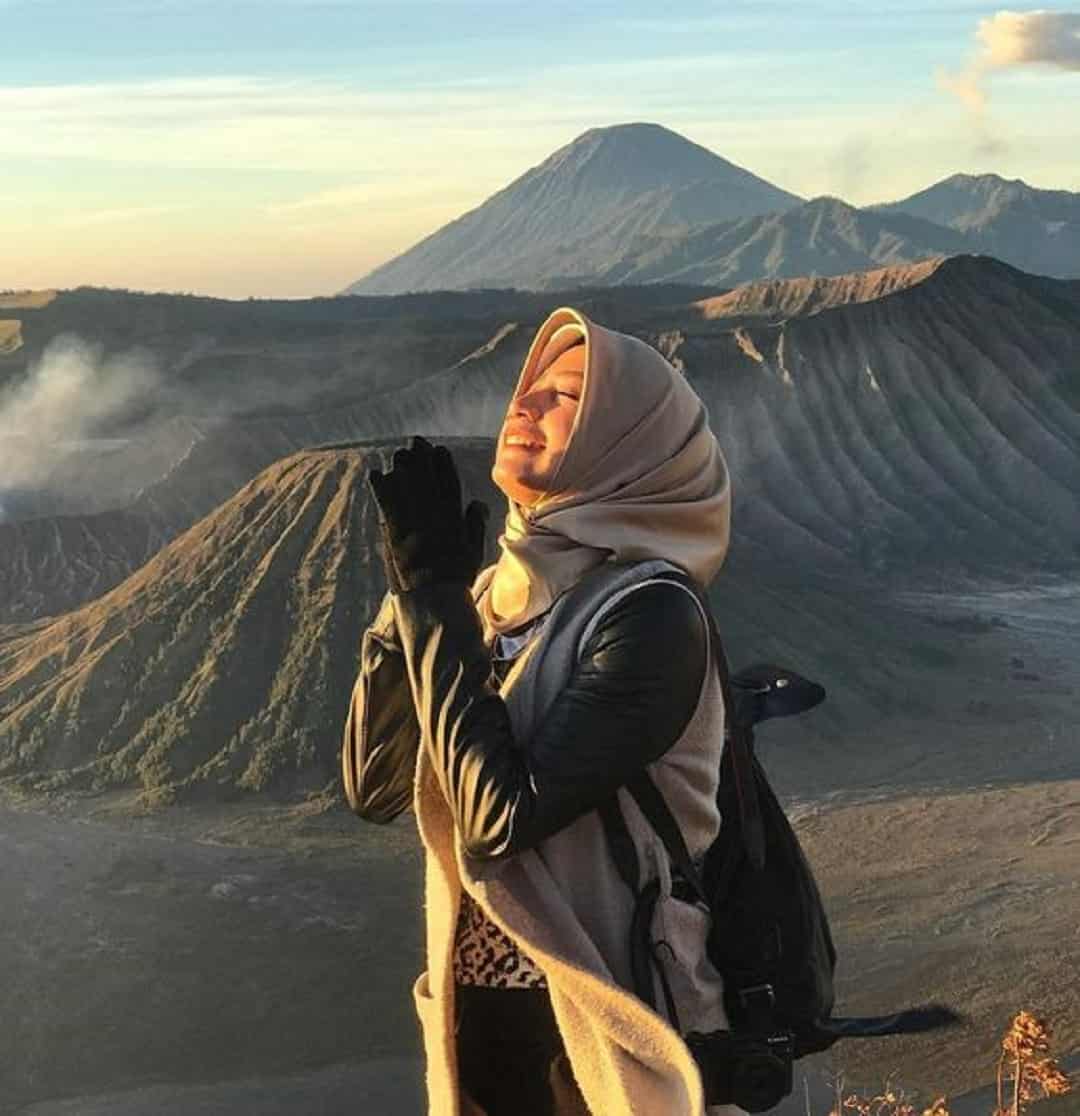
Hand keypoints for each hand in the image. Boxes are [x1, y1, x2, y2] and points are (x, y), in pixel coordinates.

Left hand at [367, 436, 489, 593]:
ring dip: (401, 468)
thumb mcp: (475, 550)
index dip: (444, 466)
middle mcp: (433, 517)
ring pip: (406, 488)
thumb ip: (475, 524)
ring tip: (398, 454)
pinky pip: (387, 505)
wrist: (435, 598)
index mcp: (453, 519)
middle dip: (421, 459)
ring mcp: (413, 524)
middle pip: (426, 481)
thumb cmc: (457, 576)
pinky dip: (380, 488)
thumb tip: (477, 503)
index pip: (449, 485)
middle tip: (416, 442)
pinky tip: (376, 474)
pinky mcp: (395, 534)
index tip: (440, 450)